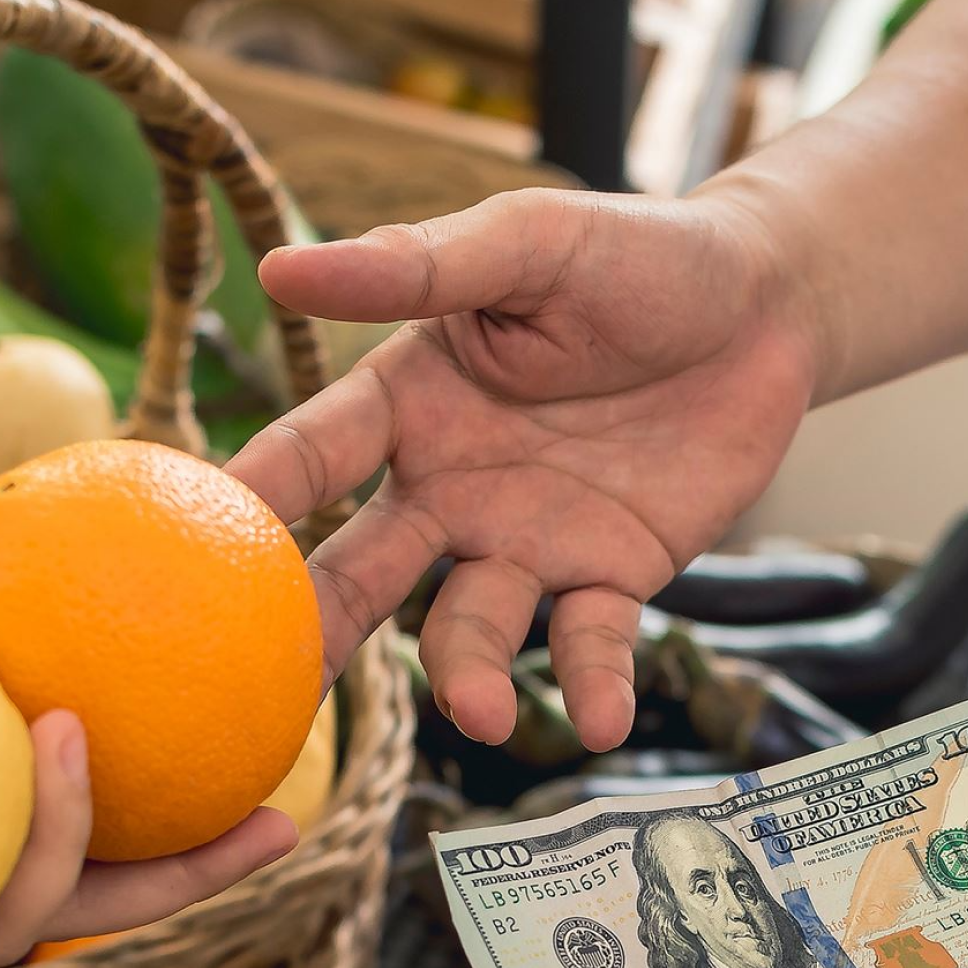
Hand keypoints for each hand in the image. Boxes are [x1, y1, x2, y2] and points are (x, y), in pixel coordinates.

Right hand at [235, 187, 817, 750]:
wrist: (767, 305)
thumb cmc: (638, 256)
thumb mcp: (528, 245)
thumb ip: (415, 268)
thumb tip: (278, 271)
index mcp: (413, 402)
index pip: (318, 452)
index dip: (264, 493)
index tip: (201, 543)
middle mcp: (452, 486)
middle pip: (367, 570)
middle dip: (324, 627)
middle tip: (278, 689)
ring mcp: (528, 541)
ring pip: (472, 627)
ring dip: (470, 675)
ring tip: (482, 712)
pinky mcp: (611, 578)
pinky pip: (590, 643)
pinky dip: (594, 684)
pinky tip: (601, 722)